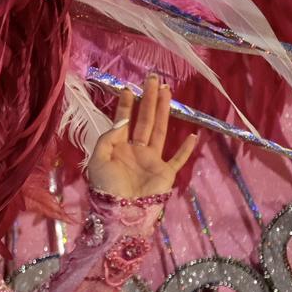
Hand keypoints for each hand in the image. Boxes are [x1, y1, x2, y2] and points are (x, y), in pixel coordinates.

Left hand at [86, 75, 197, 198]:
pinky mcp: (165, 172)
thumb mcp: (98, 159)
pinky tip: (194, 135)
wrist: (121, 212)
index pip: (123, 120)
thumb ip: (108, 138)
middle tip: (153, 79)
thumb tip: (123, 120)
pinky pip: (178, 159)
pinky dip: (186, 148)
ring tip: (167, 93)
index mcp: (118, 146)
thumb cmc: (106, 187)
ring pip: (160, 131)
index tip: (128, 88)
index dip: (126, 105)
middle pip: (145, 119)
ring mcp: (152, 160)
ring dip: (164, 111)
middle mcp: (136, 149)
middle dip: (148, 100)